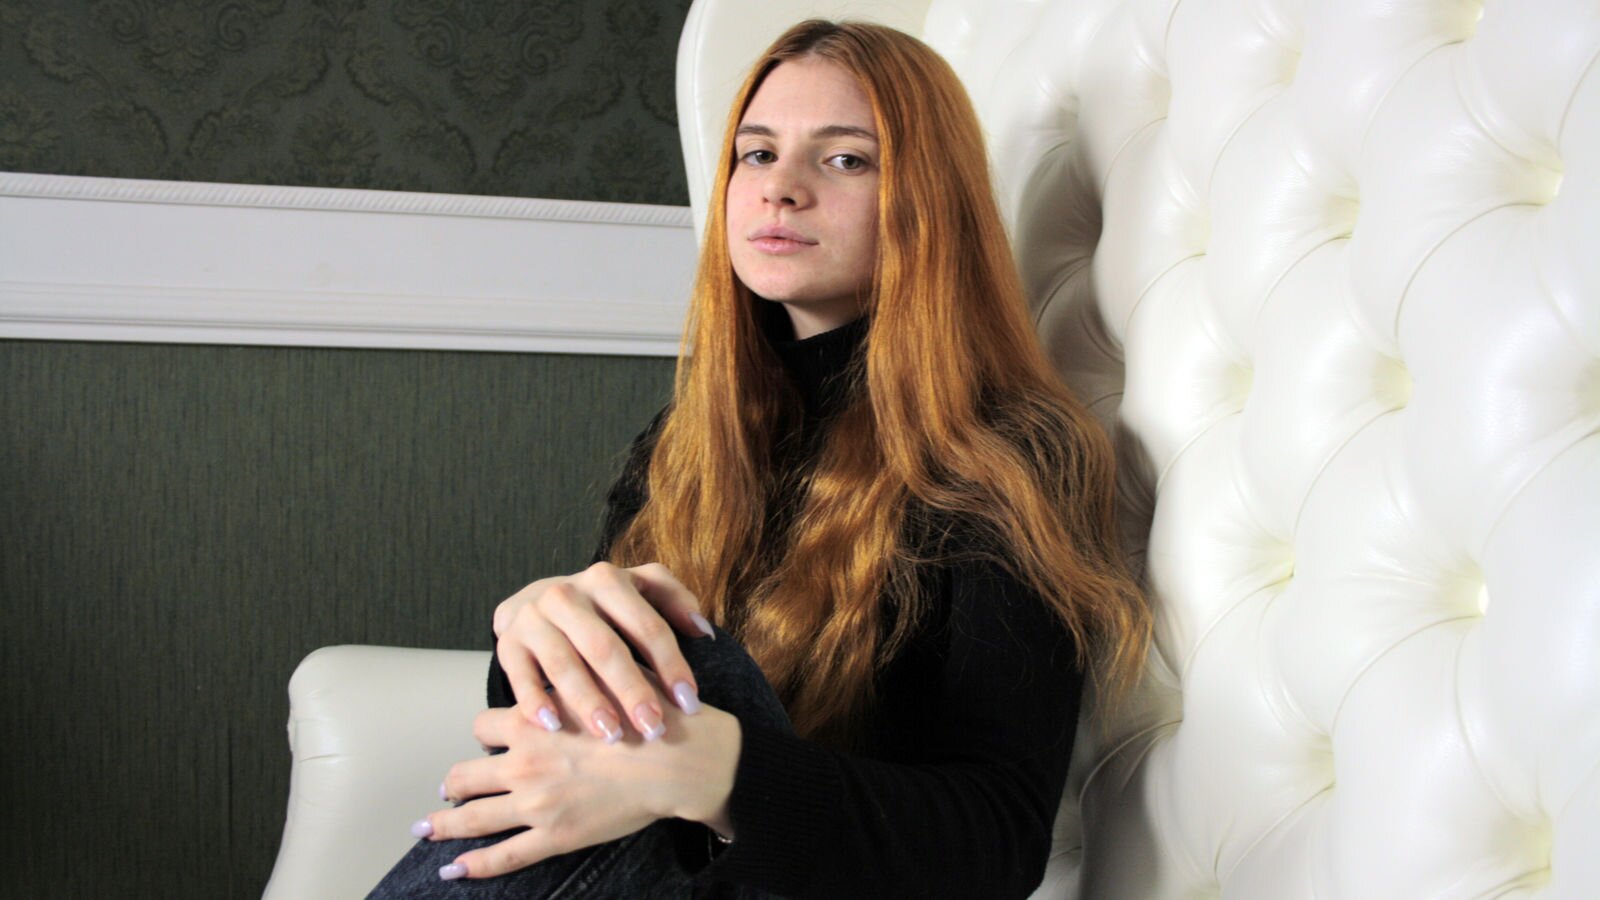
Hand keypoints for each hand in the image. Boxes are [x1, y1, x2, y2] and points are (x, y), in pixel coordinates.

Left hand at [415, 686, 741, 878]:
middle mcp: (524, 763)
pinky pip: (504, 856)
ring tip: (427, 827)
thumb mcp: (602, 677)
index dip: (484, 734)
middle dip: (454, 782)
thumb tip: (555, 665)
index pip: (483, 726)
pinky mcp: (556, 836)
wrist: (679, 757)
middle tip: (448, 789)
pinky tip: (454, 869)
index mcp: (532, 722)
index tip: (488, 741)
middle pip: (465, 774)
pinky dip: (473, 865)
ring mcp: (536, 803)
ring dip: (444, 823)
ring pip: (473, 817)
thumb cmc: (646, 715)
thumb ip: (570, 677)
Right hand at [494, 562, 715, 741]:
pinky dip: (535, 701)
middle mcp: (567, 595)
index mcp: (607, 580)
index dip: (671, 664)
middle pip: (605, 646)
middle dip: (631, 690)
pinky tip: (553, 727)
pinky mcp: (508, 644)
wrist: (535, 603)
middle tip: (653, 729)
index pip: (646, 625)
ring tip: (612, 735)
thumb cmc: (602, 606)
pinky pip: (521, 676)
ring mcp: (533, 618)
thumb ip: (675, 601)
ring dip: (588, 702)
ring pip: (563, 663)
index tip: (690, 702)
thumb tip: (704, 631)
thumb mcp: (640, 588)